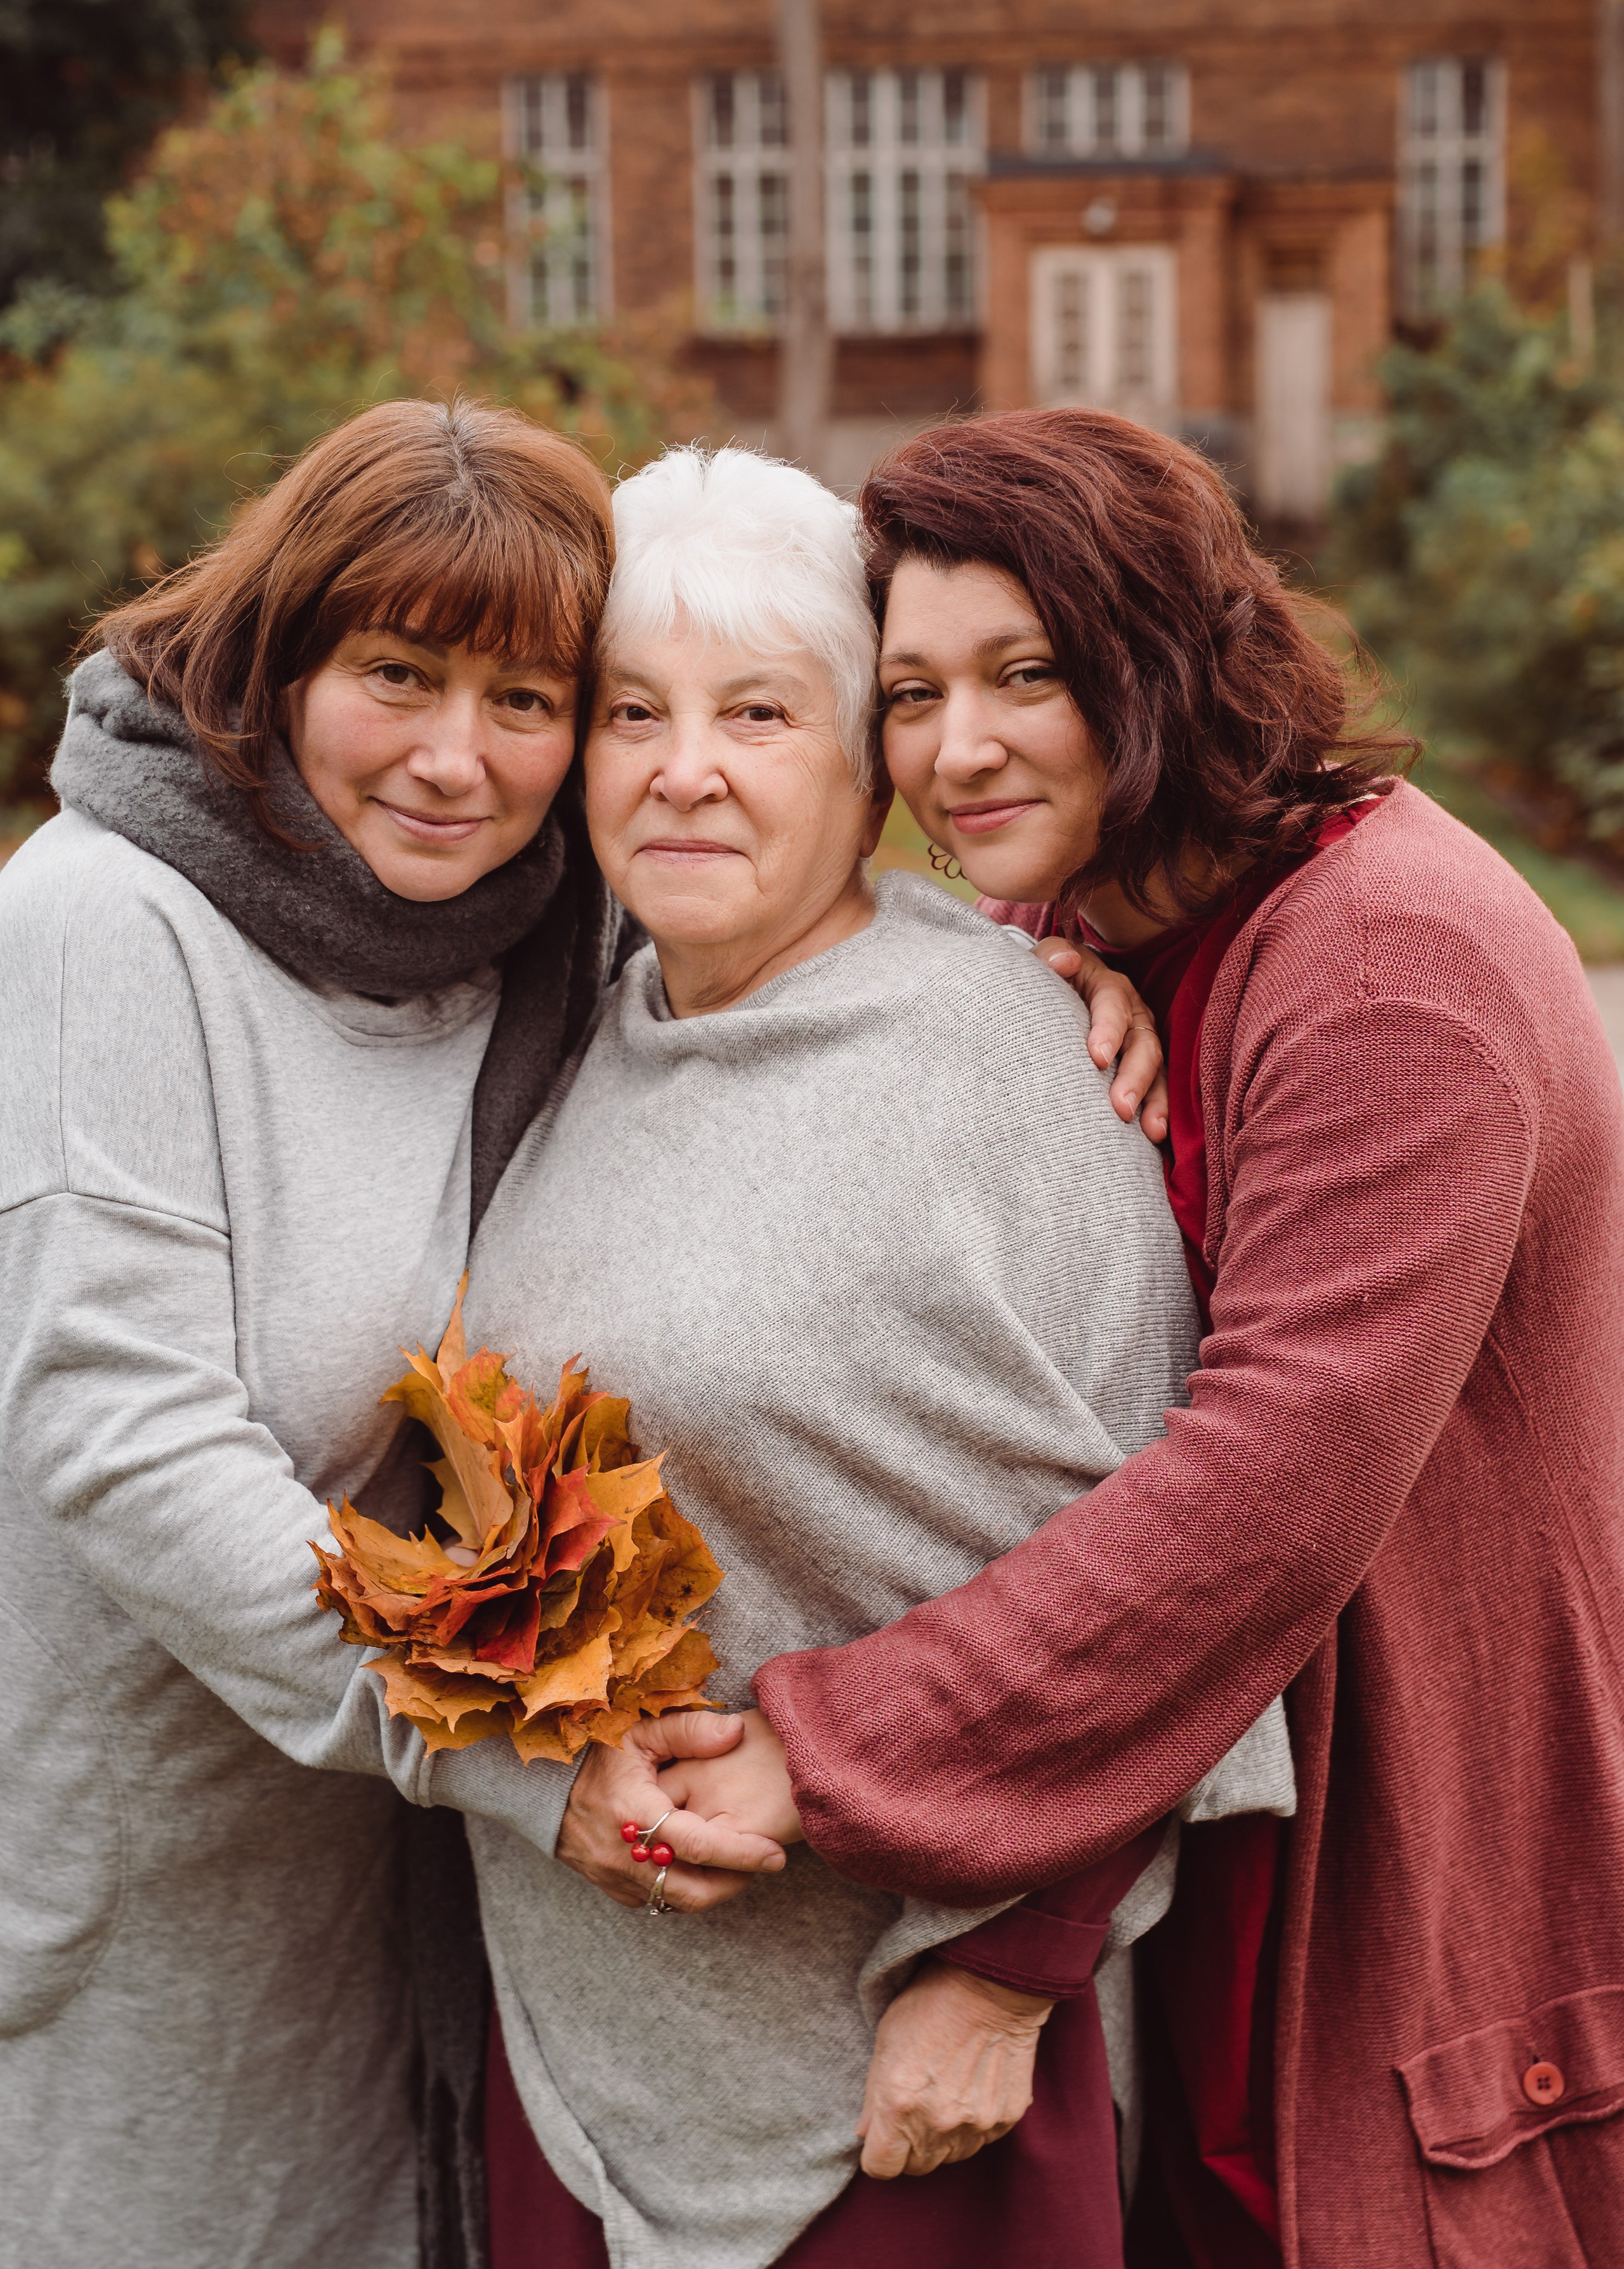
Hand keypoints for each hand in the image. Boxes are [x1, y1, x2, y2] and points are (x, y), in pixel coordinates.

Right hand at [557, 1711, 788, 1913]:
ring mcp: (615, 1878)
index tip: (776, 1854)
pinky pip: (656, 1901)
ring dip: (712, 1889)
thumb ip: (689, 1730)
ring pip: (676, 1902)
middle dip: (734, 1883)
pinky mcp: (612, 1888)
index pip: (698, 1846)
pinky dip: (683, 1889)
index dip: (742, 1853)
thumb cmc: (596, 1754)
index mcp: (633, 1813)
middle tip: (762, 1863)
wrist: (543, 1787)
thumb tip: (735, 1732)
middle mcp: (623, 1855)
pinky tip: (700, 1866)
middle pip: (692, 1892)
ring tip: (736, 1863)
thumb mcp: (639, 1730)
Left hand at [857, 1960, 1052, 2178]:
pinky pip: (981, 2139)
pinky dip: (973, 2124)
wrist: (992, 1985)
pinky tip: (972, 2088)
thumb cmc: (931, 2004)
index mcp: (899, 2105)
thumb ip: (873, 2095)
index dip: (879, 2153)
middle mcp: (937, 2124)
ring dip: (943, 2138)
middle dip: (910, 2147)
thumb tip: (866, 2133)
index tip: (883, 2137)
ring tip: (946, 2093)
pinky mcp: (1005, 2119)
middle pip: (917, 2167)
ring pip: (951, 2157)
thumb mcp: (886, 2041)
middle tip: (914, 2109)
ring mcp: (975, 2125)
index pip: (881, 2167)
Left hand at [1033, 937, 1168, 1143]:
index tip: (1097, 1058)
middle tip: (1121, 1108)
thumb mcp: (1044, 963)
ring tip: (1151, 1132)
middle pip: (1143, 1042)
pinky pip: (1155, 1089)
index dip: (1108, 1029)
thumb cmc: (1047, 979)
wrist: (1055, 992)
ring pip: (1156, 1070)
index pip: (1112, 1004)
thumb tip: (1067, 961)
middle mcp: (1132, 1013)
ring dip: (1155, 1101)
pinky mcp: (1141, 1067)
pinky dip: (1157, 1111)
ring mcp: (1140, 1041)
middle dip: (1135, 1076)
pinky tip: (1153, 1138)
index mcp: (1107, 986)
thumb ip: (1049, 958)